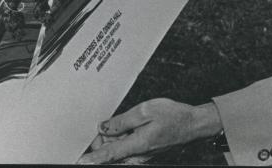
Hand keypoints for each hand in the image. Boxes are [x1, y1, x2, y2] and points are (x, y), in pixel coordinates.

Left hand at [79, 98, 221, 163]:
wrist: (191, 125)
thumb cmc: (173, 116)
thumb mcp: (145, 110)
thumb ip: (122, 120)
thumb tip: (104, 127)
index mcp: (137, 145)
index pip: (109, 155)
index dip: (93, 159)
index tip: (80, 161)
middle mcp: (138, 156)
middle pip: (111, 154)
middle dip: (103, 142)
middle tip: (106, 125)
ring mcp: (141, 157)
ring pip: (118, 153)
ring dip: (113, 141)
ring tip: (120, 124)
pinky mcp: (144, 154)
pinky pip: (126, 151)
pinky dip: (122, 141)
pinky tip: (127, 128)